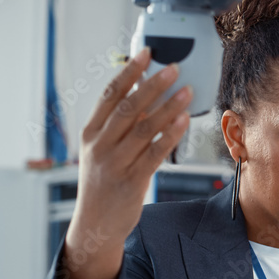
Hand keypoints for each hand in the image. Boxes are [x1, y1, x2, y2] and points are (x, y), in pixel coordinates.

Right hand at [59, 47, 192, 278]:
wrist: (95, 225)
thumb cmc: (103, 184)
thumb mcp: (102, 151)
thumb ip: (120, 126)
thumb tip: (144, 95)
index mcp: (90, 133)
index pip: (110, 95)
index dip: (129, 72)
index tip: (146, 53)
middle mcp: (100, 146)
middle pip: (129, 107)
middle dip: (153, 85)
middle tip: (174, 68)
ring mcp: (115, 163)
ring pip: (145, 128)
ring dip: (168, 107)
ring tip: (188, 91)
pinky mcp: (133, 181)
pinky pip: (155, 153)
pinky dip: (171, 135)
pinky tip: (185, 120)